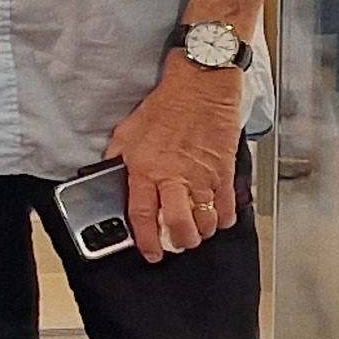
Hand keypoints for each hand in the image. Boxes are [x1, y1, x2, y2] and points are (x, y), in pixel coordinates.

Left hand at [103, 65, 245, 257]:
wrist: (200, 85)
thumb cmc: (165, 104)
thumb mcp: (127, 131)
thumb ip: (118, 159)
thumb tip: (110, 177)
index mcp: (145, 168)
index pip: (142, 215)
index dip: (145, 240)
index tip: (150, 253)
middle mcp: (174, 177)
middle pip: (179, 226)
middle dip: (179, 242)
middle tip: (177, 244)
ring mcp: (203, 176)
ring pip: (205, 222)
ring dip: (202, 232)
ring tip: (196, 231)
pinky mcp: (225, 172)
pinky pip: (227, 207)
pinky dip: (223, 218)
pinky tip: (216, 217)